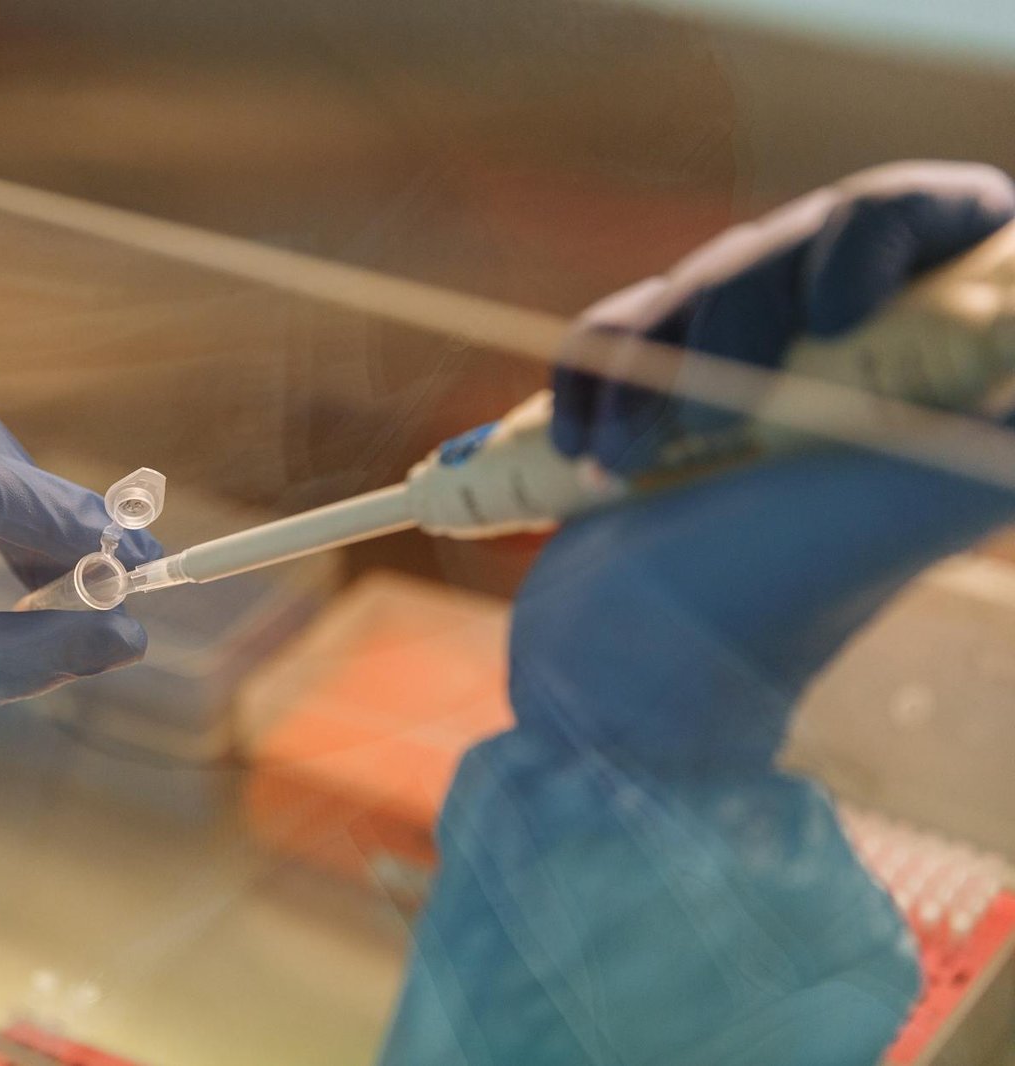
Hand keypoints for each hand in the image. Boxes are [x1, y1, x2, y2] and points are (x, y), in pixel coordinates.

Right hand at [382, 162, 1014, 1065]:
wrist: (616, 688)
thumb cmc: (762, 604)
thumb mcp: (912, 497)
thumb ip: (989, 432)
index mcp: (929, 380)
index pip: (926, 220)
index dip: (874, 237)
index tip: (835, 316)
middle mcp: (846, 375)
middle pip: (794, 246)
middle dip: (731, 325)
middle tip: (702, 435)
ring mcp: (744, 390)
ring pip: (692, 286)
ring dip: (640, 366)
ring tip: (619, 467)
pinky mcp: (653, 408)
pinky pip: (613, 334)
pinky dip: (584, 379)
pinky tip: (576, 452)